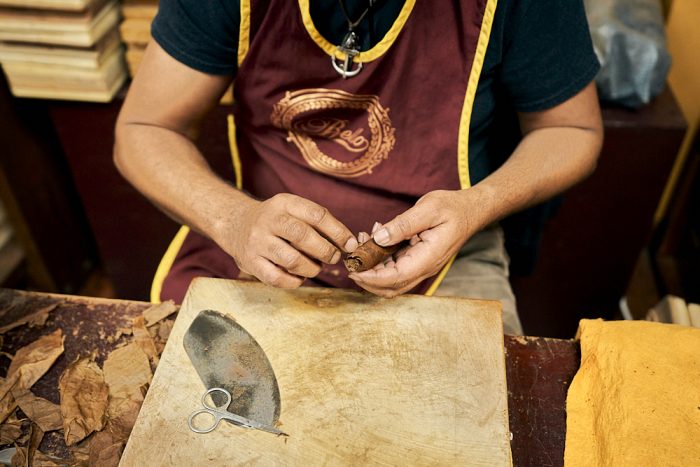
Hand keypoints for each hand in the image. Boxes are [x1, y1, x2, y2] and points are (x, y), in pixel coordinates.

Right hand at [217, 193, 357, 287]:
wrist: (235, 224)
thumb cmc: (276, 221)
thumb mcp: (293, 210)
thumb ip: (318, 222)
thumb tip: (349, 243)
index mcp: (283, 203)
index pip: (316, 215)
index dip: (338, 231)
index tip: (351, 244)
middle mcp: (268, 220)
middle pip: (303, 236)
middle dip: (326, 251)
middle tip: (334, 258)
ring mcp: (257, 242)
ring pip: (292, 260)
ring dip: (311, 268)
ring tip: (315, 267)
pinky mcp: (250, 262)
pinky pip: (278, 278)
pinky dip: (294, 281)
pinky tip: (299, 277)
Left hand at [349, 190, 475, 296]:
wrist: (471, 210)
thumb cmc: (453, 208)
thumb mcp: (428, 209)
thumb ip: (403, 224)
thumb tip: (379, 237)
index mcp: (428, 258)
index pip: (396, 278)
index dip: (372, 278)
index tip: (353, 270)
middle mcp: (424, 267)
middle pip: (390, 287)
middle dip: (367, 278)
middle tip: (350, 259)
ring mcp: (421, 265)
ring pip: (391, 280)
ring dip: (372, 268)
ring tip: (361, 242)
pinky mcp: (417, 259)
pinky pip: (395, 267)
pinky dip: (380, 258)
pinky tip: (374, 237)